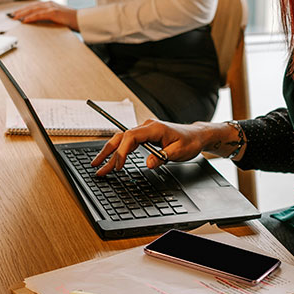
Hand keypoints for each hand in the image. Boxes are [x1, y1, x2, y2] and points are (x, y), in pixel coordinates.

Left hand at [8, 0, 77, 29]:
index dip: (24, 9)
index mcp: (50, 4)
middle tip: (11, 16)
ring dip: (23, 14)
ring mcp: (51, 7)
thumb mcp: (59, 17)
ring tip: (15, 18)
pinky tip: (25, 20)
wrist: (82, 19)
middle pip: (31, 6)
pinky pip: (39, 15)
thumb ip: (50, 17)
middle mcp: (49, 4)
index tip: (16, 13)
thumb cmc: (72, 20)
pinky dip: (31, 17)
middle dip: (20, 11)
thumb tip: (41, 21)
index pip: (34, 6)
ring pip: (33, 10)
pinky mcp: (54, 13)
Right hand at [91, 120, 224, 175]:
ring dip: (110, 151)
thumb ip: (162, 157)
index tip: (118, 165)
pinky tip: (111, 159)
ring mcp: (145, 130)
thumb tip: (148, 163)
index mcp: (154, 128)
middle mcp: (146, 127)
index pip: (131, 137)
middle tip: (97, 165)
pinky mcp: (145, 136)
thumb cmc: (189, 142)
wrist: (196, 136)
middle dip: (108, 151)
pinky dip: (118, 150)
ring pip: (122, 139)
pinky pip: (128, 142)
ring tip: (98, 164)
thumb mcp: (179, 152)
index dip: (122, 151)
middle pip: (121, 137)